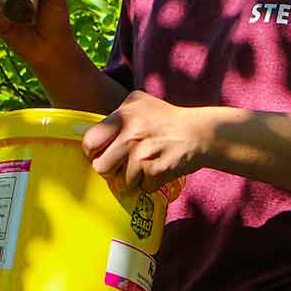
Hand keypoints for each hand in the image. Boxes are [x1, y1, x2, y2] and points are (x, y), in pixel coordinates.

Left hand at [81, 91, 204, 192]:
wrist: (201, 132)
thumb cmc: (166, 118)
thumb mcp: (139, 102)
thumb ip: (116, 113)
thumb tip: (91, 131)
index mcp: (124, 115)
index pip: (90, 143)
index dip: (93, 153)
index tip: (102, 154)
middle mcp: (132, 134)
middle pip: (101, 168)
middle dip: (110, 170)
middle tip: (122, 164)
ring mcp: (144, 154)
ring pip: (120, 182)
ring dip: (131, 179)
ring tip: (144, 166)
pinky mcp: (158, 170)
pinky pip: (141, 188)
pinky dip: (149, 184)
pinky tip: (157, 170)